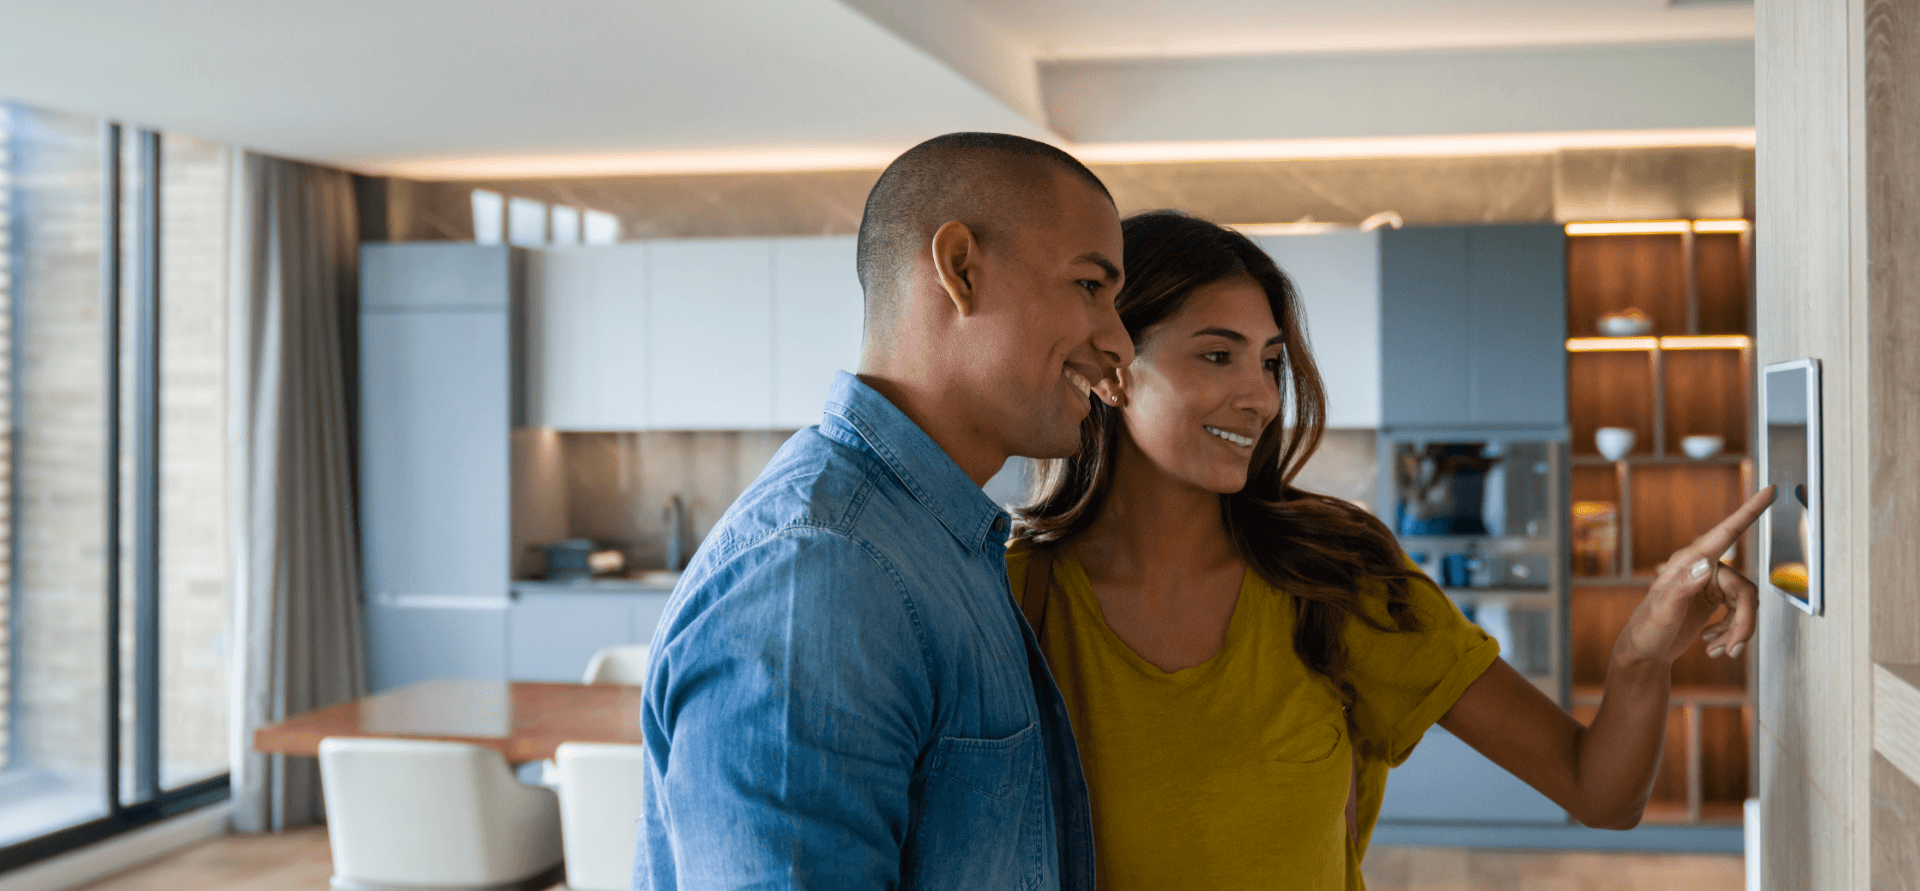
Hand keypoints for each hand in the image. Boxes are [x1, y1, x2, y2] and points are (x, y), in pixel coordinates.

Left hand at [1620, 486, 1775, 664]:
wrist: (1644, 652)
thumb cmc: (1647, 630)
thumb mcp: (1662, 609)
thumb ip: (1682, 586)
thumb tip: (1706, 564)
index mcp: (1689, 562)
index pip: (1726, 532)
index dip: (1750, 511)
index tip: (1769, 490)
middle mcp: (1702, 568)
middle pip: (1745, 590)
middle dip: (1743, 623)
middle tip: (1731, 649)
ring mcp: (1709, 584)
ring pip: (1746, 603)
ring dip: (1738, 631)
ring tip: (1719, 651)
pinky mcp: (1714, 599)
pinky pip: (1739, 612)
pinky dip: (1732, 632)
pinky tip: (1712, 645)